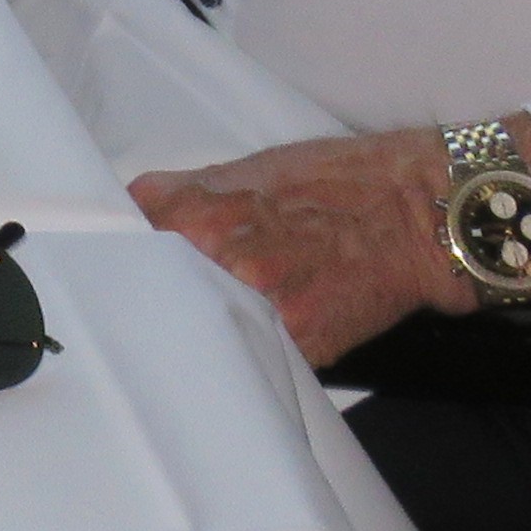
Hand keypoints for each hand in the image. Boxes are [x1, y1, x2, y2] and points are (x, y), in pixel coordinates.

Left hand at [131, 129, 479, 364]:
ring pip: (202, 335)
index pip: (125, 252)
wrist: (413, 208)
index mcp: (196, 214)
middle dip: (159, 303)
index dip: (122, 268)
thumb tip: (130, 211)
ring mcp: (261, 303)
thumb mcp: (243, 169)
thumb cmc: (333, 182)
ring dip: (203, 334)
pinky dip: (252, 355)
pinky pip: (255, 360)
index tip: (117, 281)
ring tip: (217, 327)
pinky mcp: (301, 342)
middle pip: (156, 299)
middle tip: (167, 309)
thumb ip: (179, 195)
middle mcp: (221, 258)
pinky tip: (258, 343)